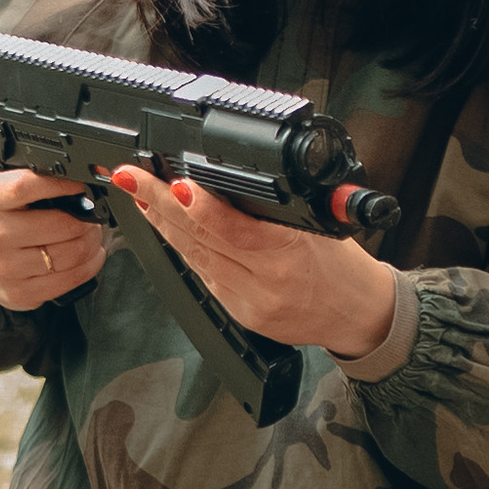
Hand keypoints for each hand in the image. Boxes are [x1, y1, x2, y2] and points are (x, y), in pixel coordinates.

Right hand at [0, 166, 107, 310]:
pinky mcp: (20, 293)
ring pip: (69, 254)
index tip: (81, 185)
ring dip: (91, 243)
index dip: (61, 185)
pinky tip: (88, 257)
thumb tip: (80, 183)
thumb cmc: (2, 221)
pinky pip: (69, 279)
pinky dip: (88, 266)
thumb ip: (36, 184)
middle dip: (87, 220)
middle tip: (92, 216)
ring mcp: (5, 268)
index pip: (25, 187)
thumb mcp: (6, 192)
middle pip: (60, 225)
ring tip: (90, 235)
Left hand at [109, 163, 398, 359]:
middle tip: (132, 177)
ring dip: (162, 222)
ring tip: (138, 192)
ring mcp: (248, 300)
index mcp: (291, 253)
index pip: (237, 229)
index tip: (177, 186)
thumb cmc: (341, 263)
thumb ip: (281, 205)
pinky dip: (181, 246)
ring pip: (194, 256)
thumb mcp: (322, 223)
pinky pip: (202, 274)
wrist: (356, 314)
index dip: (202, 209)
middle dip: (161, 204)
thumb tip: (232, 175)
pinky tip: (164, 226)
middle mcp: (266, 280)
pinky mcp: (239, 311)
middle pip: (203, 239)